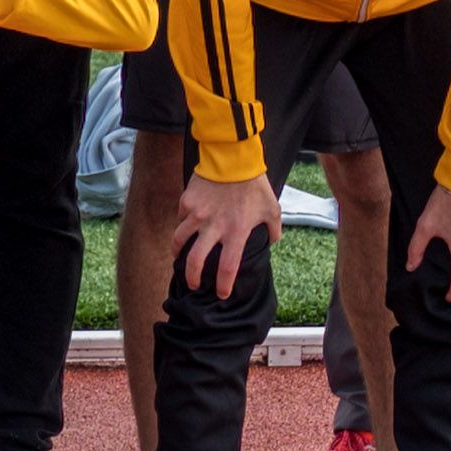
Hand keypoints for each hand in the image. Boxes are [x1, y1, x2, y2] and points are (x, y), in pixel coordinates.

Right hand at [171, 169, 279, 292]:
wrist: (233, 157)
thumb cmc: (255, 184)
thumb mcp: (272, 208)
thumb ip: (273, 229)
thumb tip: (271, 241)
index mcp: (236, 232)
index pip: (228, 268)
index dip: (223, 285)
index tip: (222, 294)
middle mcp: (213, 227)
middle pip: (195, 261)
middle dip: (191, 277)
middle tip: (193, 283)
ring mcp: (197, 215)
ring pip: (179, 242)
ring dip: (178, 254)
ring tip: (179, 259)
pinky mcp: (187, 202)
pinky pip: (180, 219)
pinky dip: (181, 227)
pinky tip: (184, 229)